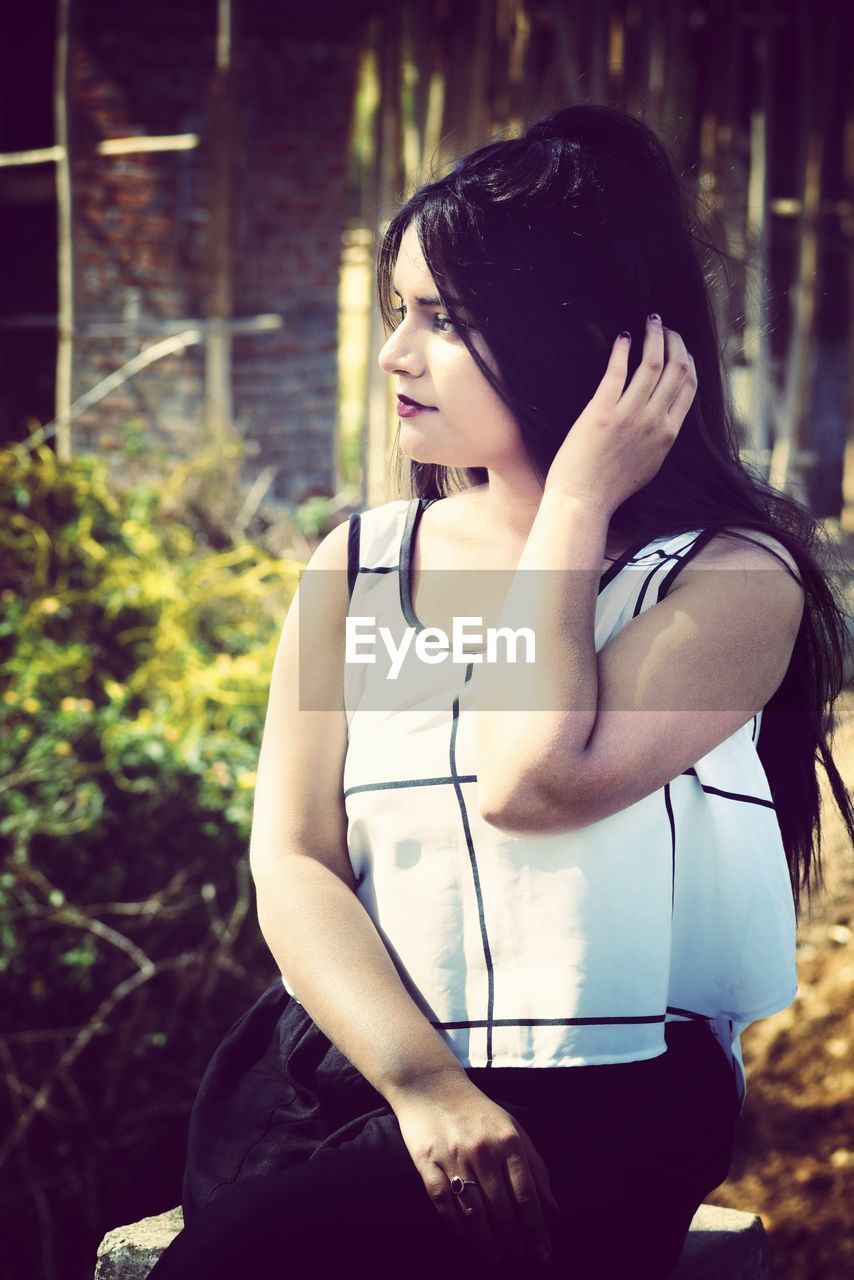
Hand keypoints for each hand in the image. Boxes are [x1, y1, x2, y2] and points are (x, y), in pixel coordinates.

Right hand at [390, 1071, 560, 1265]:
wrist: (431, 1085)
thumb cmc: (479, 1112)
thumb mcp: (513, 1130)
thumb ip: (535, 1167)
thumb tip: (553, 1210)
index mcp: (508, 1140)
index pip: (526, 1195)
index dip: (536, 1229)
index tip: (543, 1253)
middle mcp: (482, 1150)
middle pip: (501, 1208)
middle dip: (514, 1240)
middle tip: (520, 1257)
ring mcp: (453, 1157)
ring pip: (473, 1212)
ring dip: (487, 1241)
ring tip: (498, 1256)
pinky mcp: (427, 1162)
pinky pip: (444, 1203)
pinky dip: (457, 1227)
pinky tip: (468, 1240)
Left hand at [543, 314, 696, 513]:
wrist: (583, 501)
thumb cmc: (610, 487)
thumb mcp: (648, 464)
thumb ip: (659, 439)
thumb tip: (662, 419)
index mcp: (668, 434)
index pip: (689, 387)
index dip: (687, 360)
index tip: (680, 347)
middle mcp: (654, 422)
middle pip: (677, 370)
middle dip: (675, 341)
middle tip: (666, 327)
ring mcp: (629, 416)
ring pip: (653, 363)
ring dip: (655, 336)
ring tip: (651, 322)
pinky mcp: (602, 412)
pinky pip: (618, 371)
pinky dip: (623, 349)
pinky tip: (623, 337)